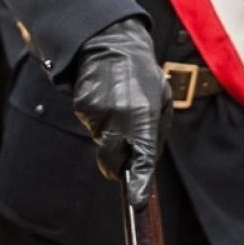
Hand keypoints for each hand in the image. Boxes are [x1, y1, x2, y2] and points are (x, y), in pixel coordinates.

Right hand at [71, 18, 171, 207]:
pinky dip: (98, 119)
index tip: (137, 201)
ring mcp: (97, 113)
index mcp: (144, 115)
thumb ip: (156, 133)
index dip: (139, 183)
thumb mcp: (162, 100)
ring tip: (118, 105)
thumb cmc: (142, 74)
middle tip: (124, 152)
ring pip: (100, 141)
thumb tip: (146, 163)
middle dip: (116, 164)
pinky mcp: (82, 107)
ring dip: (109, 132)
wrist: (110, 44)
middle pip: (111, 161)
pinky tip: (105, 98)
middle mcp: (119, 116)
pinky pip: (90, 125)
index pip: (142, 158)